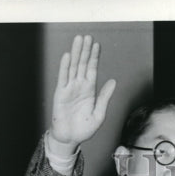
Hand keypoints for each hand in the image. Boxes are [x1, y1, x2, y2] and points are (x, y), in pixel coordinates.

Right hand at [49, 35, 116, 152]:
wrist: (70, 139)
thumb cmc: (84, 129)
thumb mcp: (99, 114)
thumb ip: (104, 97)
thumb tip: (113, 82)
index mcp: (89, 91)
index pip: (92, 70)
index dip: (94, 57)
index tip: (97, 45)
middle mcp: (79, 86)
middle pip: (82, 64)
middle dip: (85, 51)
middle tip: (87, 36)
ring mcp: (69, 89)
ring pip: (73, 67)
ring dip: (76, 53)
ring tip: (78, 40)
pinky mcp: (60, 93)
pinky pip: (63, 78)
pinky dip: (64, 67)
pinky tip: (67, 56)